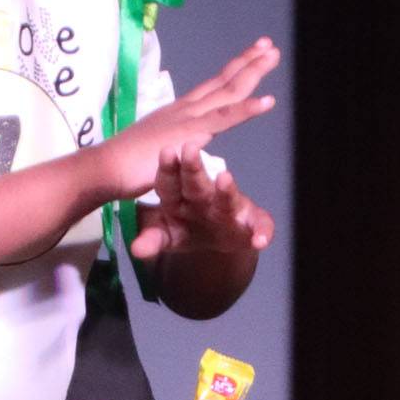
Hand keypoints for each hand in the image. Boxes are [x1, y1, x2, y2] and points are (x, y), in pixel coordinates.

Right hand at [91, 35, 279, 207]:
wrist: (106, 169)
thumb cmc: (124, 165)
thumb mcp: (155, 149)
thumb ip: (172, 144)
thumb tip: (180, 146)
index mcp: (178, 112)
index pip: (212, 86)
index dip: (233, 70)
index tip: (252, 55)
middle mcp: (186, 109)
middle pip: (223, 81)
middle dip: (248, 62)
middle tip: (269, 46)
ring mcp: (189, 118)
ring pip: (228, 92)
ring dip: (252, 73)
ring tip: (273, 55)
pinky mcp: (190, 134)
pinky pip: (225, 119)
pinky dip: (247, 109)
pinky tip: (267, 101)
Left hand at [130, 142, 276, 265]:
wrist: (218, 238)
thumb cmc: (187, 229)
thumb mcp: (167, 238)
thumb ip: (152, 241)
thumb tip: (136, 250)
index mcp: (178, 196)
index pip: (169, 180)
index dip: (167, 168)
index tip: (166, 152)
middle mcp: (203, 196)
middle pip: (196, 181)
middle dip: (192, 166)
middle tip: (189, 148)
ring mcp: (228, 208)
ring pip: (227, 197)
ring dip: (226, 188)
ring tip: (225, 179)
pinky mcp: (252, 222)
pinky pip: (260, 226)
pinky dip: (263, 232)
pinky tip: (262, 240)